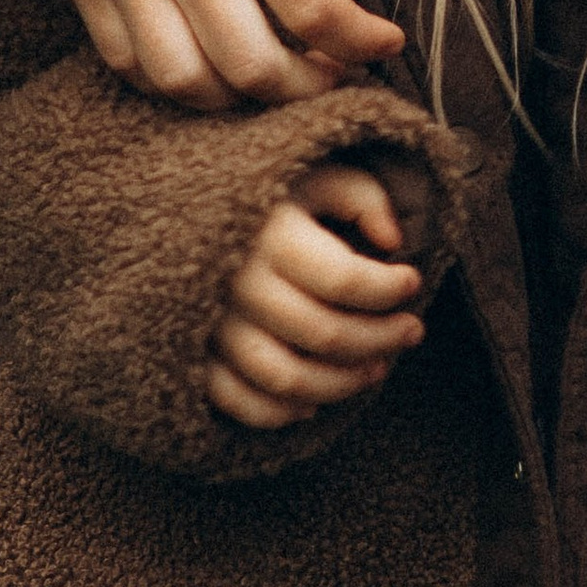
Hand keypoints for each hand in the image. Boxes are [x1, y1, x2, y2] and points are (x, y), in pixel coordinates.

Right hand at [30, 0, 406, 113]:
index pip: (313, 10)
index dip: (362, 42)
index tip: (384, 40)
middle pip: (255, 66)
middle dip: (311, 88)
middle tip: (336, 72)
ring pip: (188, 82)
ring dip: (241, 100)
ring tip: (273, 77)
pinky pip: (127, 63)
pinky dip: (173, 85)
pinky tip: (206, 65)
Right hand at [205, 162, 424, 430]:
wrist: (174, 204)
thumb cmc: (262, 194)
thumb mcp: (312, 175)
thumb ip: (361, 196)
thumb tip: (393, 243)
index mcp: (270, 235)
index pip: (345, 279)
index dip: (389, 288)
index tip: (412, 281)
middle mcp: (238, 283)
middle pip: (324, 333)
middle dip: (381, 339)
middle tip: (412, 331)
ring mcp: (212, 325)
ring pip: (286, 377)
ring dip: (341, 383)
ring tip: (377, 368)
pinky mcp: (192, 353)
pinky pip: (236, 400)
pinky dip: (279, 412)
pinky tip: (313, 403)